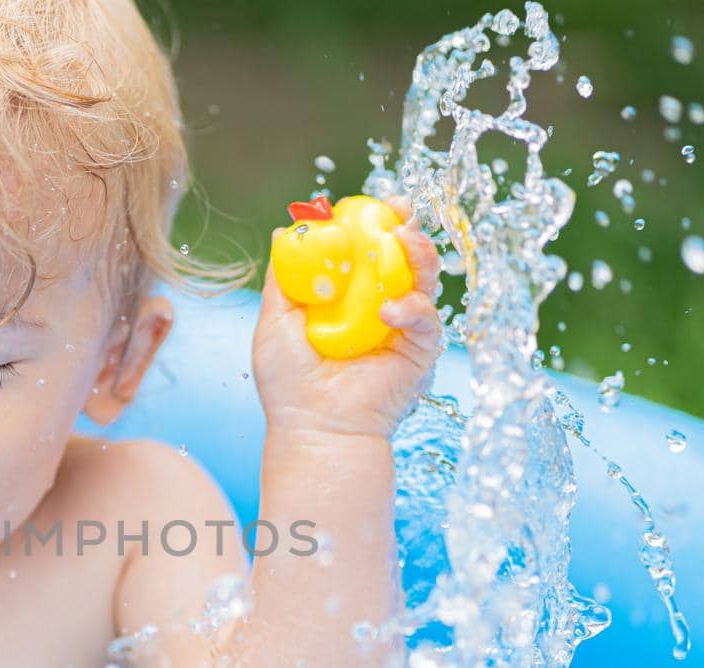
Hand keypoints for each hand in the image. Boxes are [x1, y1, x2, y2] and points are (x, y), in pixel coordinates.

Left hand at [252, 196, 443, 439]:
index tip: (367, 203)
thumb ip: (284, 277)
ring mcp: (401, 327)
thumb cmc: (289, 383)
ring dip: (419, 253)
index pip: (366, 251)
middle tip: (400, 209)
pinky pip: (427, 318)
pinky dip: (412, 308)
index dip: (371, 224)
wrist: (314, 428)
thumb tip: (284, 231)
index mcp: (347, 298)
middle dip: (405, 227)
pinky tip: (389, 310)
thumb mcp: (276, 320)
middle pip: (402, 257)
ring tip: (403, 240)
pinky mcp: (420, 350)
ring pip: (424, 278)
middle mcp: (377, 308)